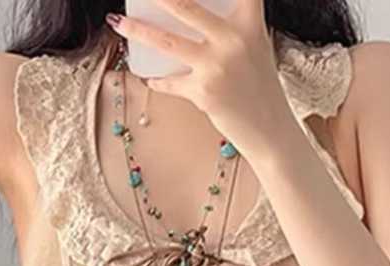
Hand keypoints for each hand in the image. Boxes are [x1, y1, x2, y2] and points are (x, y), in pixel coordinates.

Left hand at [106, 0, 288, 156]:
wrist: (270, 129)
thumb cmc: (260, 87)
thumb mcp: (255, 46)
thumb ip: (234, 27)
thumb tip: (194, 16)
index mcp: (250, 22)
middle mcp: (233, 40)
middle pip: (185, 5)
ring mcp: (216, 66)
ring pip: (166, 41)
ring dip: (137, 30)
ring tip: (119, 23)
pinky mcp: (203, 91)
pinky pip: (170, 82)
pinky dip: (158, 81)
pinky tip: (150, 78)